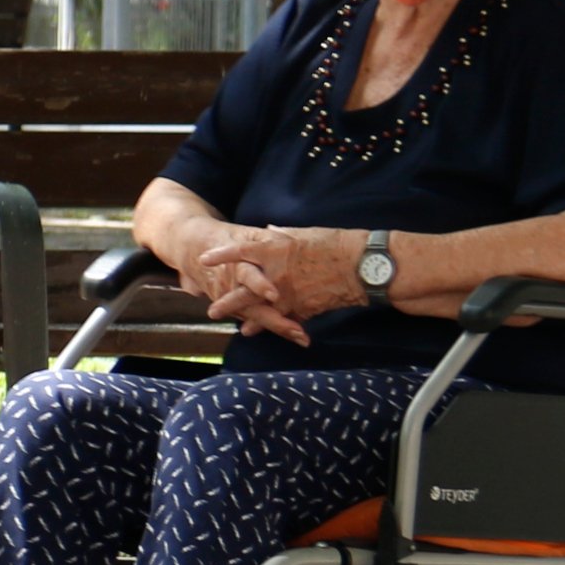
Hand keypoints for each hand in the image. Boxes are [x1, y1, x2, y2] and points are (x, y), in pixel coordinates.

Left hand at [189, 226, 360, 343]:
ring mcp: (288, 293)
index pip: (241, 251)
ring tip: (239, 330)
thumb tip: (268, 231)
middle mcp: (276, 272)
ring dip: (250, 320)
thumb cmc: (335, 243)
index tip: (204, 259)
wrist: (361, 266)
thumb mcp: (304, 233)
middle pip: (243, 289)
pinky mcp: (302, 308)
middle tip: (211, 310)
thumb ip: (282, 236)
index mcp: (275, 248)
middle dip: (227, 302)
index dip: (221, 256)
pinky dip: (277, 326)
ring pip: (261, 311)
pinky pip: (284, 320)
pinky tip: (273, 334)